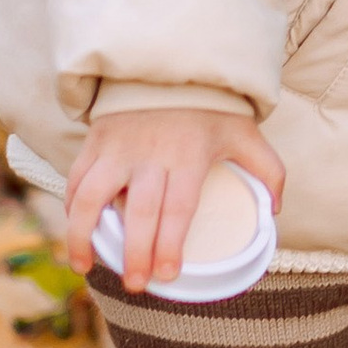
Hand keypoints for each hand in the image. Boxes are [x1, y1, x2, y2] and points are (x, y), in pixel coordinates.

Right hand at [64, 105, 286, 294]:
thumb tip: (276, 210)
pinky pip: (75, 179)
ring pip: (91, 197)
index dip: (170, 245)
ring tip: (85, 266)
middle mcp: (149, 154)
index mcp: (187, 155)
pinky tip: (77, 233)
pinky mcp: (94, 141)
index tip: (167, 274)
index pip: (178, 209)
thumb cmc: (210, 105)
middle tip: (136, 285)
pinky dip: (70, 209)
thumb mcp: (244, 132)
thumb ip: (268, 169)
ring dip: (84, 236)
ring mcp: (117, 148)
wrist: (169, 62)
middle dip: (135, 253)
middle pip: (139, 212)